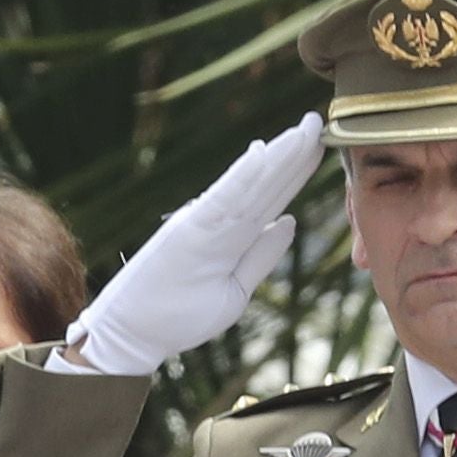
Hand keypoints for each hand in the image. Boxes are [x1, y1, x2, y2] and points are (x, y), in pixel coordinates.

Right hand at [70, 117, 328, 380]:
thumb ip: (262, 256)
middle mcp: (219, 223)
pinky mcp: (188, 230)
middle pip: (266, 185)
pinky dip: (242, 176)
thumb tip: (290, 221)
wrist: (135, 335)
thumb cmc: (180, 315)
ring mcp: (204, 224)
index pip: (272, 199)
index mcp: (232, 236)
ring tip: (304, 129)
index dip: (296, 172)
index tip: (321, 145)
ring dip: (278, 157)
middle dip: (294, 154)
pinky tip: (262, 153)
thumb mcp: (236, 289)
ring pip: (251, 187)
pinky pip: (221, 200)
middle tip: (319, 121)